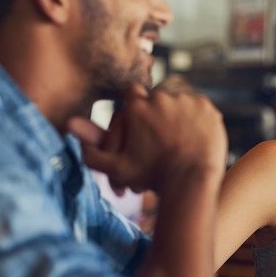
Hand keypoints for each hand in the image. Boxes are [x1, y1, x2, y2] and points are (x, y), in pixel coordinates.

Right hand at [68, 84, 226, 193]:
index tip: (142, 123)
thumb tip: (69, 127)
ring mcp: (186, 100)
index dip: (137, 108)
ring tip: (179, 138)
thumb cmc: (152, 176)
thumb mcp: (117, 169)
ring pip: (179, 103)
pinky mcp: (207, 107)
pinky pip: (200, 109)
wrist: (191, 181)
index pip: (133, 95)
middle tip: (163, 136)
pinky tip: (195, 137)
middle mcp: (160, 97)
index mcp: (137, 106)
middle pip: (157, 99)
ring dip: (178, 116)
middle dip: (158, 114)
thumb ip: (92, 151)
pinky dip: (198, 120)